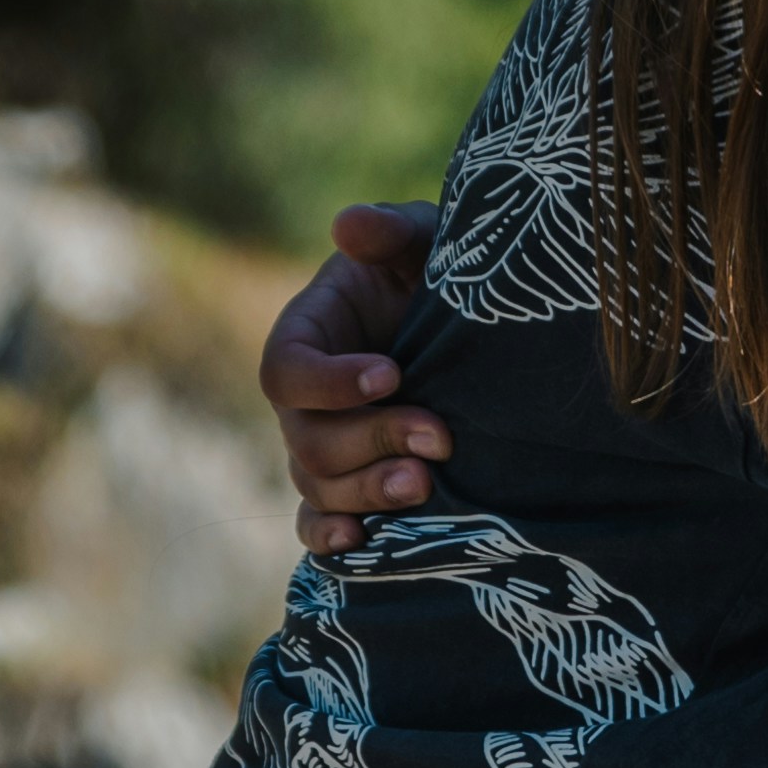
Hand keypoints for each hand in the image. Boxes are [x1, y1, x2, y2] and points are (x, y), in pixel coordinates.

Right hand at [259, 199, 444, 553]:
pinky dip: (332, 538)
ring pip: (319, 486)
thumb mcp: (424, 240)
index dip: (330, 382)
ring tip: (425, 486)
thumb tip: (350, 226)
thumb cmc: (441, 269)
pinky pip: (318, 522)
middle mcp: (306, 399)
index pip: (286, 369)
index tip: (392, 374)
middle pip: (307, 439)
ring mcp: (325, 445)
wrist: (480, 329)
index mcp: (308, 334)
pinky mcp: (351, 483)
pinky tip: (363, 542)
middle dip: (372, 442)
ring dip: (368, 492)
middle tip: (438, 438)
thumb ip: (390, 231)